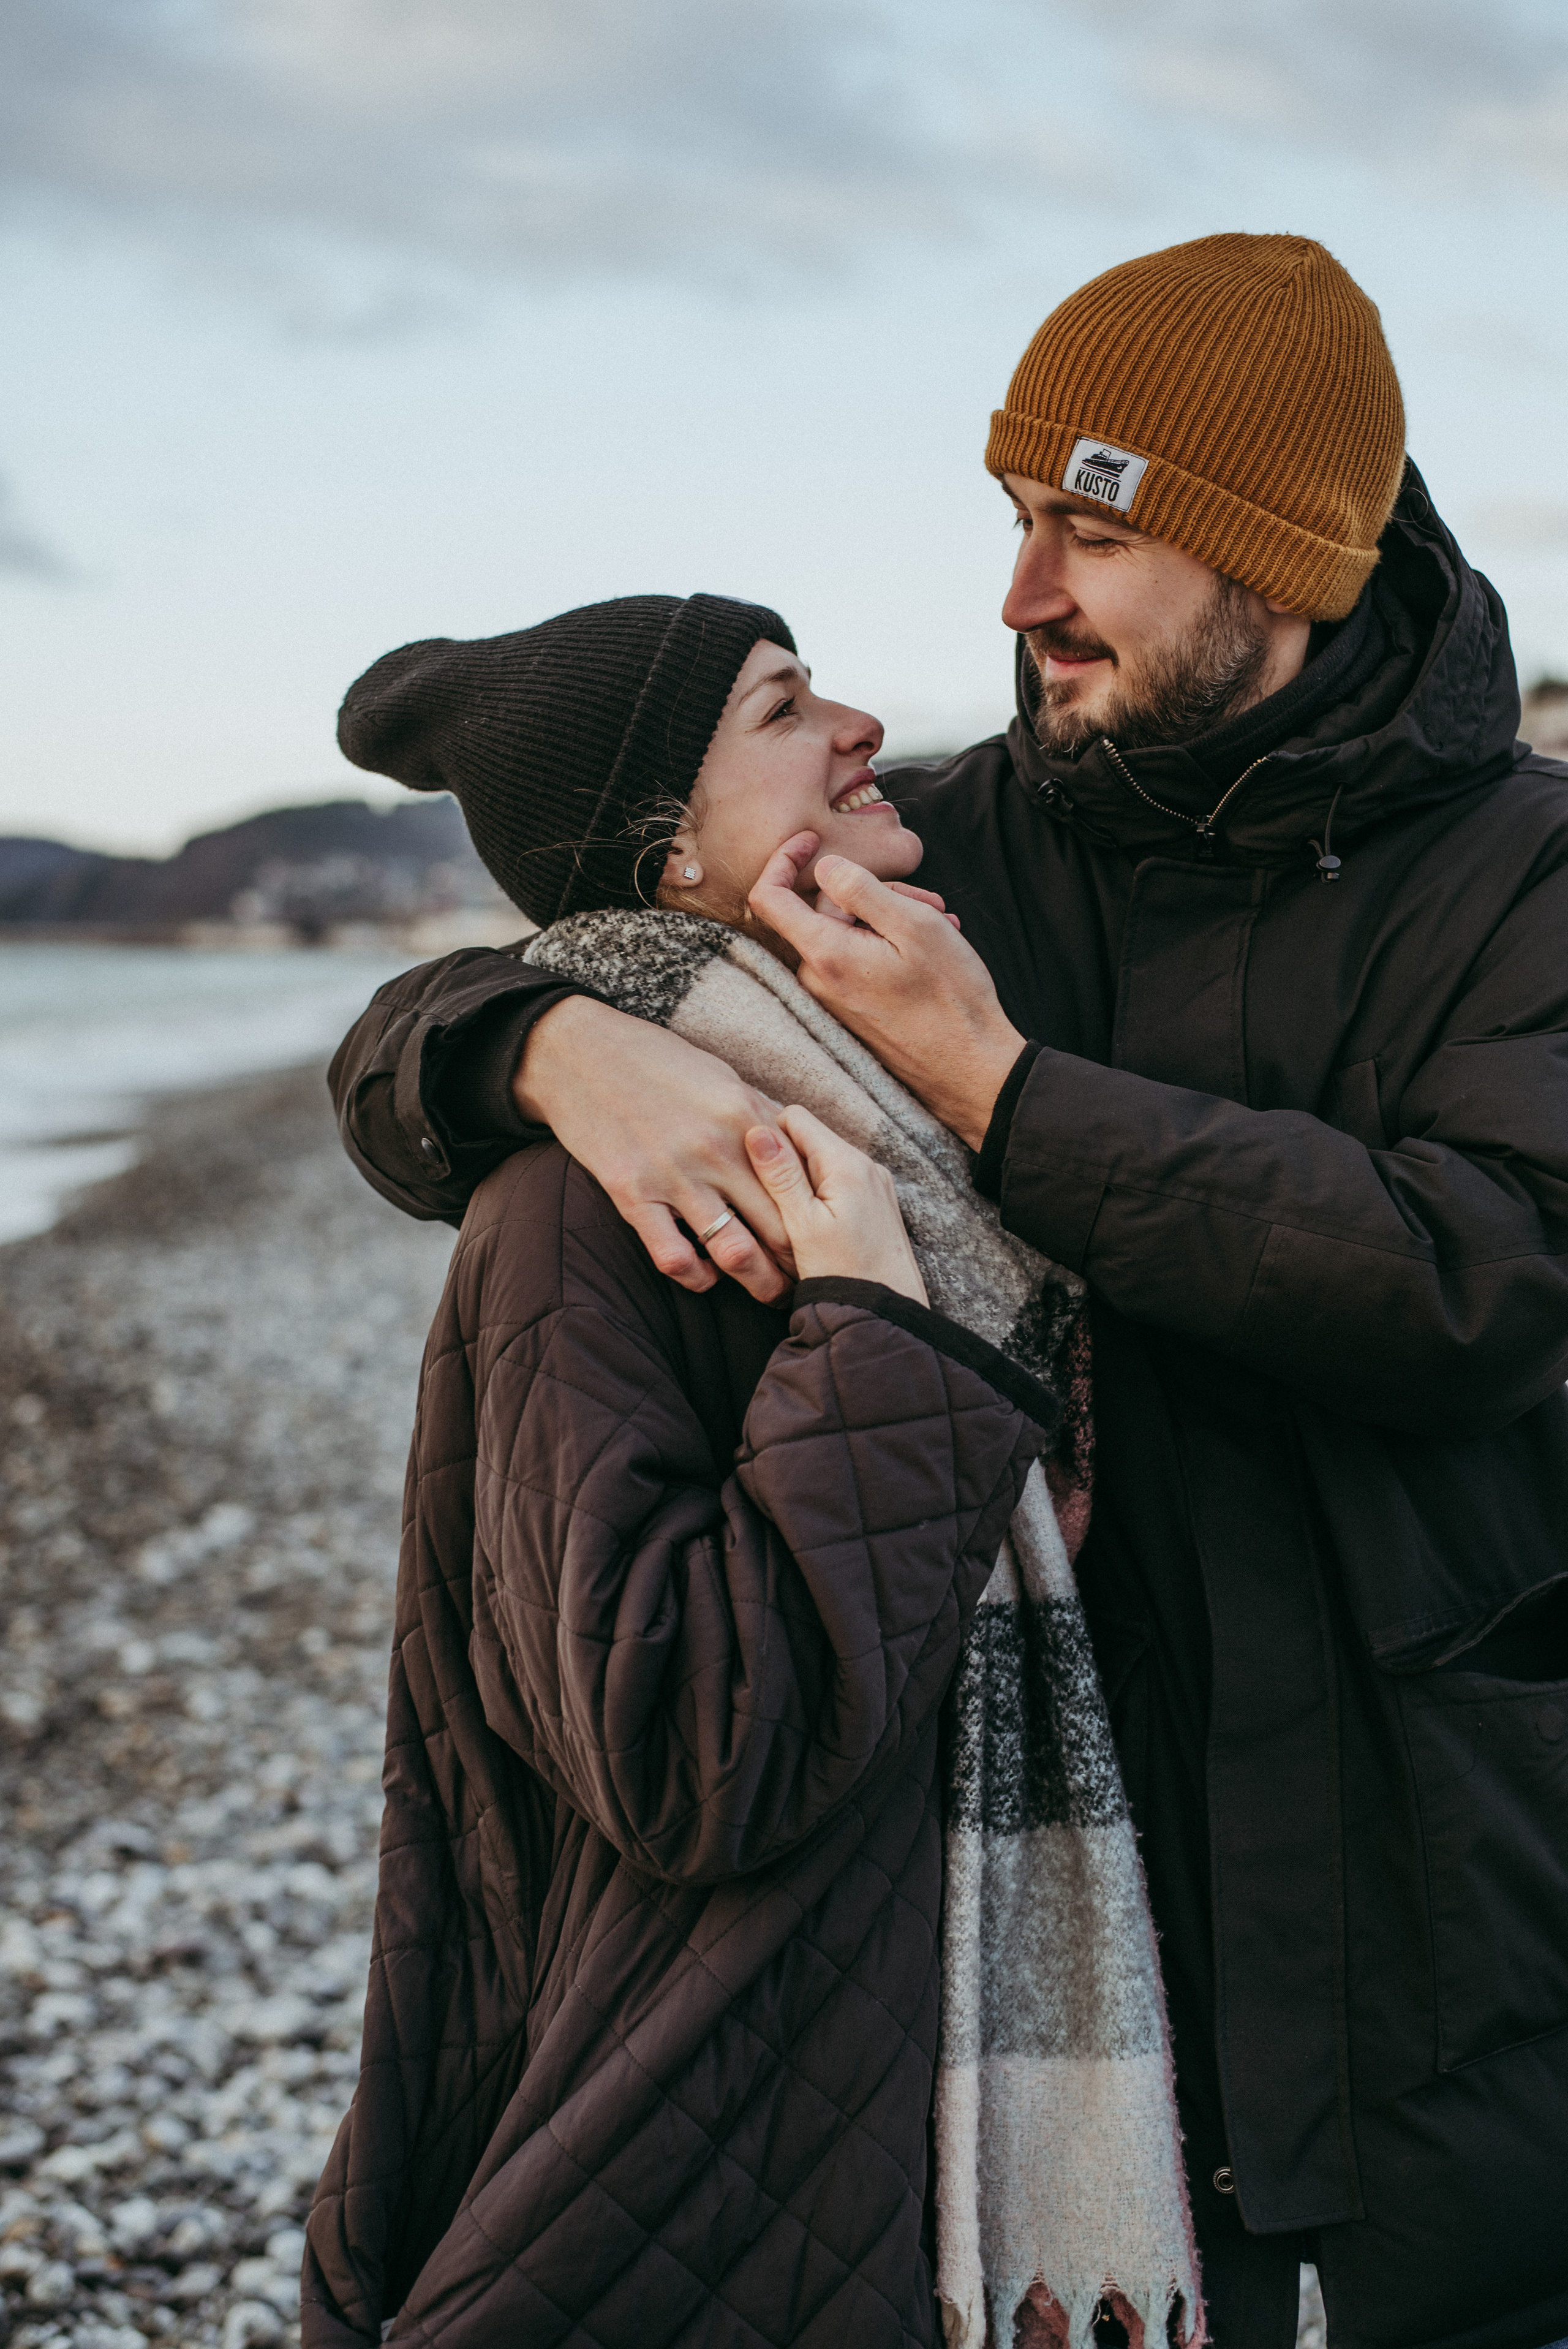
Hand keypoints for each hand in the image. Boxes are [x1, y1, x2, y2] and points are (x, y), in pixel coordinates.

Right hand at [516, 997, 794, 1303]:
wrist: (578, 1054)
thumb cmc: (654, 1061)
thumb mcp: (719, 1075)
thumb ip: (760, 1114)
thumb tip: (798, 1144)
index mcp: (746, 1115)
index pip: (803, 1183)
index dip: (822, 1218)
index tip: (829, 1239)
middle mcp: (717, 1148)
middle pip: (780, 1224)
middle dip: (800, 1261)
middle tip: (808, 1280)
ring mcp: (674, 1173)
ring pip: (734, 1250)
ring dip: (758, 1281)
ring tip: (770, 1295)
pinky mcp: (632, 1193)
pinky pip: (674, 1256)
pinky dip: (696, 1276)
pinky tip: (705, 1277)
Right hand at [745, 1108, 927, 1304]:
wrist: (887, 1316)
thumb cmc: (843, 1276)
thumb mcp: (803, 1226)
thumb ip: (781, 1176)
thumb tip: (757, 1130)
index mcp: (846, 1162)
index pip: (794, 1118)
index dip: (766, 1139)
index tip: (751, 1169)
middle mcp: (866, 1164)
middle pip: (809, 1139)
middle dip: (783, 1162)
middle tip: (766, 1200)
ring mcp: (876, 1183)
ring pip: (822, 1162)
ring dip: (800, 1182)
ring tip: (787, 1219)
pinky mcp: (878, 1203)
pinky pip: (839, 1182)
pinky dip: (820, 1196)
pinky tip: (811, 1227)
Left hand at [749, 843, 1025, 1151]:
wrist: (970, 1068)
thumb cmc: (950, 997)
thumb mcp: (913, 925)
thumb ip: (860, 889)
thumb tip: (823, 868)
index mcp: (824, 955)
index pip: (768, 898)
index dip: (783, 858)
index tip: (813, 838)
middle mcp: (816, 981)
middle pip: (823, 910)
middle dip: (873, 892)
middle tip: (931, 900)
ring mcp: (832, 999)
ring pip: (846, 933)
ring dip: (891, 918)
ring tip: (942, 925)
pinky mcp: (849, 1011)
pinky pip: (856, 961)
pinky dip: (888, 945)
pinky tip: (931, 948)